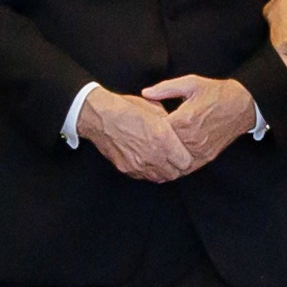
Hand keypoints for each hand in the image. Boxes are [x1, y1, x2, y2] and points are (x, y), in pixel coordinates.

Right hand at [78, 86, 194, 182]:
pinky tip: (149, 160)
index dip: (187, 157)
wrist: (99, 116)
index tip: (186, 152)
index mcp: (163, 138)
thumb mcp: (155, 108)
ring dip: (165, 171)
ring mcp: (139, 165)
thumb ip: (170, 124)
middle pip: (175, 173)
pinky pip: (145, 176)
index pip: (186, 161)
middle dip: (178, 166)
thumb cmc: (126, 108)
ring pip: (161, 177)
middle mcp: (153, 155)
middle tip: (176, 158)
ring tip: (163, 160)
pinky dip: (150, 171)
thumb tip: (178, 131)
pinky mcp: (128, 169)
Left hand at [141, 75, 257, 172]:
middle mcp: (191, 138)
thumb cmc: (216, 92)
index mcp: (184, 119)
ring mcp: (200, 150)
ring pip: (174, 160)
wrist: (242, 104)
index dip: (148, 128)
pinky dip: (177, 165)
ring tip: (156, 151)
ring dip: (165, 156)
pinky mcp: (207, 157)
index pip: (157, 130)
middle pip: (163, 147)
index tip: (144, 125)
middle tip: (145, 141)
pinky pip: (187, 167)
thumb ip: (165, 88)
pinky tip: (170, 160)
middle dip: (155, 144)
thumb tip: (145, 93)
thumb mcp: (191, 83)